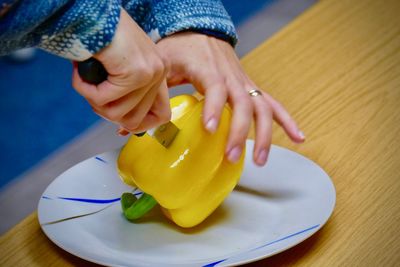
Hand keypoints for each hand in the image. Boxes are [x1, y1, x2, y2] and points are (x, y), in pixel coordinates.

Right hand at [72, 9, 170, 133]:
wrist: (90, 12)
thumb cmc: (101, 36)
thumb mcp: (121, 67)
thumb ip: (127, 93)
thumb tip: (126, 124)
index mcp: (159, 70)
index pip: (162, 115)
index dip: (140, 125)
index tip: (121, 126)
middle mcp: (159, 71)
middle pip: (135, 120)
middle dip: (107, 113)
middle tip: (93, 95)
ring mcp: (150, 72)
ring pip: (117, 114)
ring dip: (93, 100)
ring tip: (85, 81)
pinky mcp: (134, 73)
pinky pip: (103, 100)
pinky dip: (84, 89)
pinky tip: (80, 73)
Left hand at [157, 32, 304, 165]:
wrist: (201, 30)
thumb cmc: (182, 48)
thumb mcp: (164, 65)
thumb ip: (154, 92)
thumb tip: (134, 125)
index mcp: (208, 69)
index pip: (215, 88)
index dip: (214, 108)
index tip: (209, 129)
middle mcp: (231, 77)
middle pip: (243, 104)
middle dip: (240, 132)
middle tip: (231, 156)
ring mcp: (244, 83)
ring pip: (262, 108)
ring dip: (264, 135)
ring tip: (260, 160)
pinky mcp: (250, 88)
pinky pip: (273, 104)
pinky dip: (287, 121)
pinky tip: (298, 137)